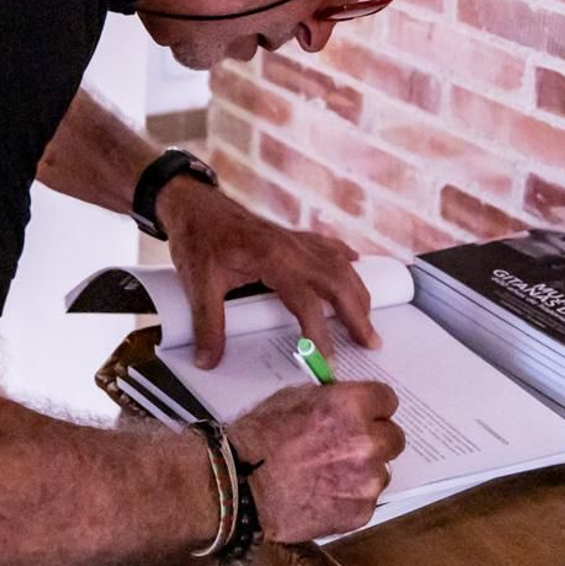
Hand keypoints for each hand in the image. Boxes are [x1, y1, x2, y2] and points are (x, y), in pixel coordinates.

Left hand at [161, 179, 377, 368]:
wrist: (193, 204)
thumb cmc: (198, 238)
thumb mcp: (199, 284)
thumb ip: (207, 324)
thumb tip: (208, 360)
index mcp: (273, 259)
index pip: (307, 302)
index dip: (319, 334)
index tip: (327, 361)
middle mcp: (292, 247)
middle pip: (338, 281)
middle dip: (359, 313)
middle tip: (371, 342)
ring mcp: (295, 240)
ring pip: (339, 264)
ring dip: (357, 291)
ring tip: (368, 320)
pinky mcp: (291, 236)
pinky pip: (327, 246)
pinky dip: (345, 259)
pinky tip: (356, 264)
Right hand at [228, 382, 403, 541]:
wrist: (240, 486)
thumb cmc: (258, 439)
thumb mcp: (292, 398)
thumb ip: (330, 400)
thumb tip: (346, 403)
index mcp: (352, 406)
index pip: (387, 400)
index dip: (372, 407)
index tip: (364, 414)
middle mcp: (367, 442)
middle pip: (393, 438)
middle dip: (374, 439)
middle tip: (348, 446)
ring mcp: (366, 480)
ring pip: (381, 471)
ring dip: (362, 471)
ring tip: (327, 474)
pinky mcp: (360, 512)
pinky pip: (366, 499)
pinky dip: (350, 497)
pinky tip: (322, 494)